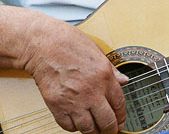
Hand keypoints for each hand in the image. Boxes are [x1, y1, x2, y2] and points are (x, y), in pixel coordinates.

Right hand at [23, 16, 127, 133]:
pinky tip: (76, 120)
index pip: (119, 104)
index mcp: (104, 76)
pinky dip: (74, 127)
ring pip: (88, 129)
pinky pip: (68, 126)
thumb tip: (124, 80)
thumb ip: (112, 69)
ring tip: (94, 128)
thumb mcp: (97, 52)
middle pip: (107, 122)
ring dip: (93, 131)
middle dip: (111, 130)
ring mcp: (74, 101)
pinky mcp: (57, 106)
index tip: (121, 122)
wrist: (44, 44)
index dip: (122, 117)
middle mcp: (91, 91)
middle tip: (111, 131)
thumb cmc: (69, 43)